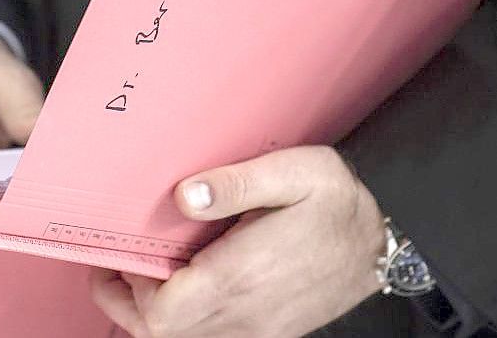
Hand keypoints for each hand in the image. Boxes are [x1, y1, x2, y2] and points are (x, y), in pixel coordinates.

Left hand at [90, 145, 385, 337]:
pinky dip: (182, 322)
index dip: (129, 291)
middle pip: (162, 334)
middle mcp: (244, 312)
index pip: (163, 311)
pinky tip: (180, 289)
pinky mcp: (265, 330)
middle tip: (115, 271)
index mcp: (241, 274)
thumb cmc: (336, 202)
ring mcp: (255, 328)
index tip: (117, 260)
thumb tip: (184, 196)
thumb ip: (235, 185)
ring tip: (141, 277)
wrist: (381, 242)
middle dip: (126, 306)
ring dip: (152, 316)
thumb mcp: (294, 173)